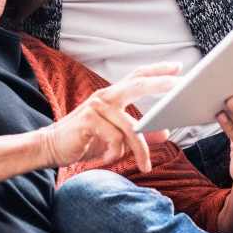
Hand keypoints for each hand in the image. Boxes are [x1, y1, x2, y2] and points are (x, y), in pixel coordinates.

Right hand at [39, 63, 179, 171]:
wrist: (51, 147)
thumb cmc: (85, 140)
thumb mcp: (117, 137)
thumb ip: (141, 132)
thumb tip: (166, 132)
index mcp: (113, 96)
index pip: (138, 76)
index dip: (157, 71)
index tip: (178, 67)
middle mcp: (106, 96)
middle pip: (138, 84)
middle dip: (161, 84)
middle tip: (181, 88)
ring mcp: (96, 106)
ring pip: (131, 126)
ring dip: (140, 150)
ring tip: (145, 165)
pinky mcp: (88, 120)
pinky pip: (115, 138)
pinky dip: (116, 152)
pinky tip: (109, 159)